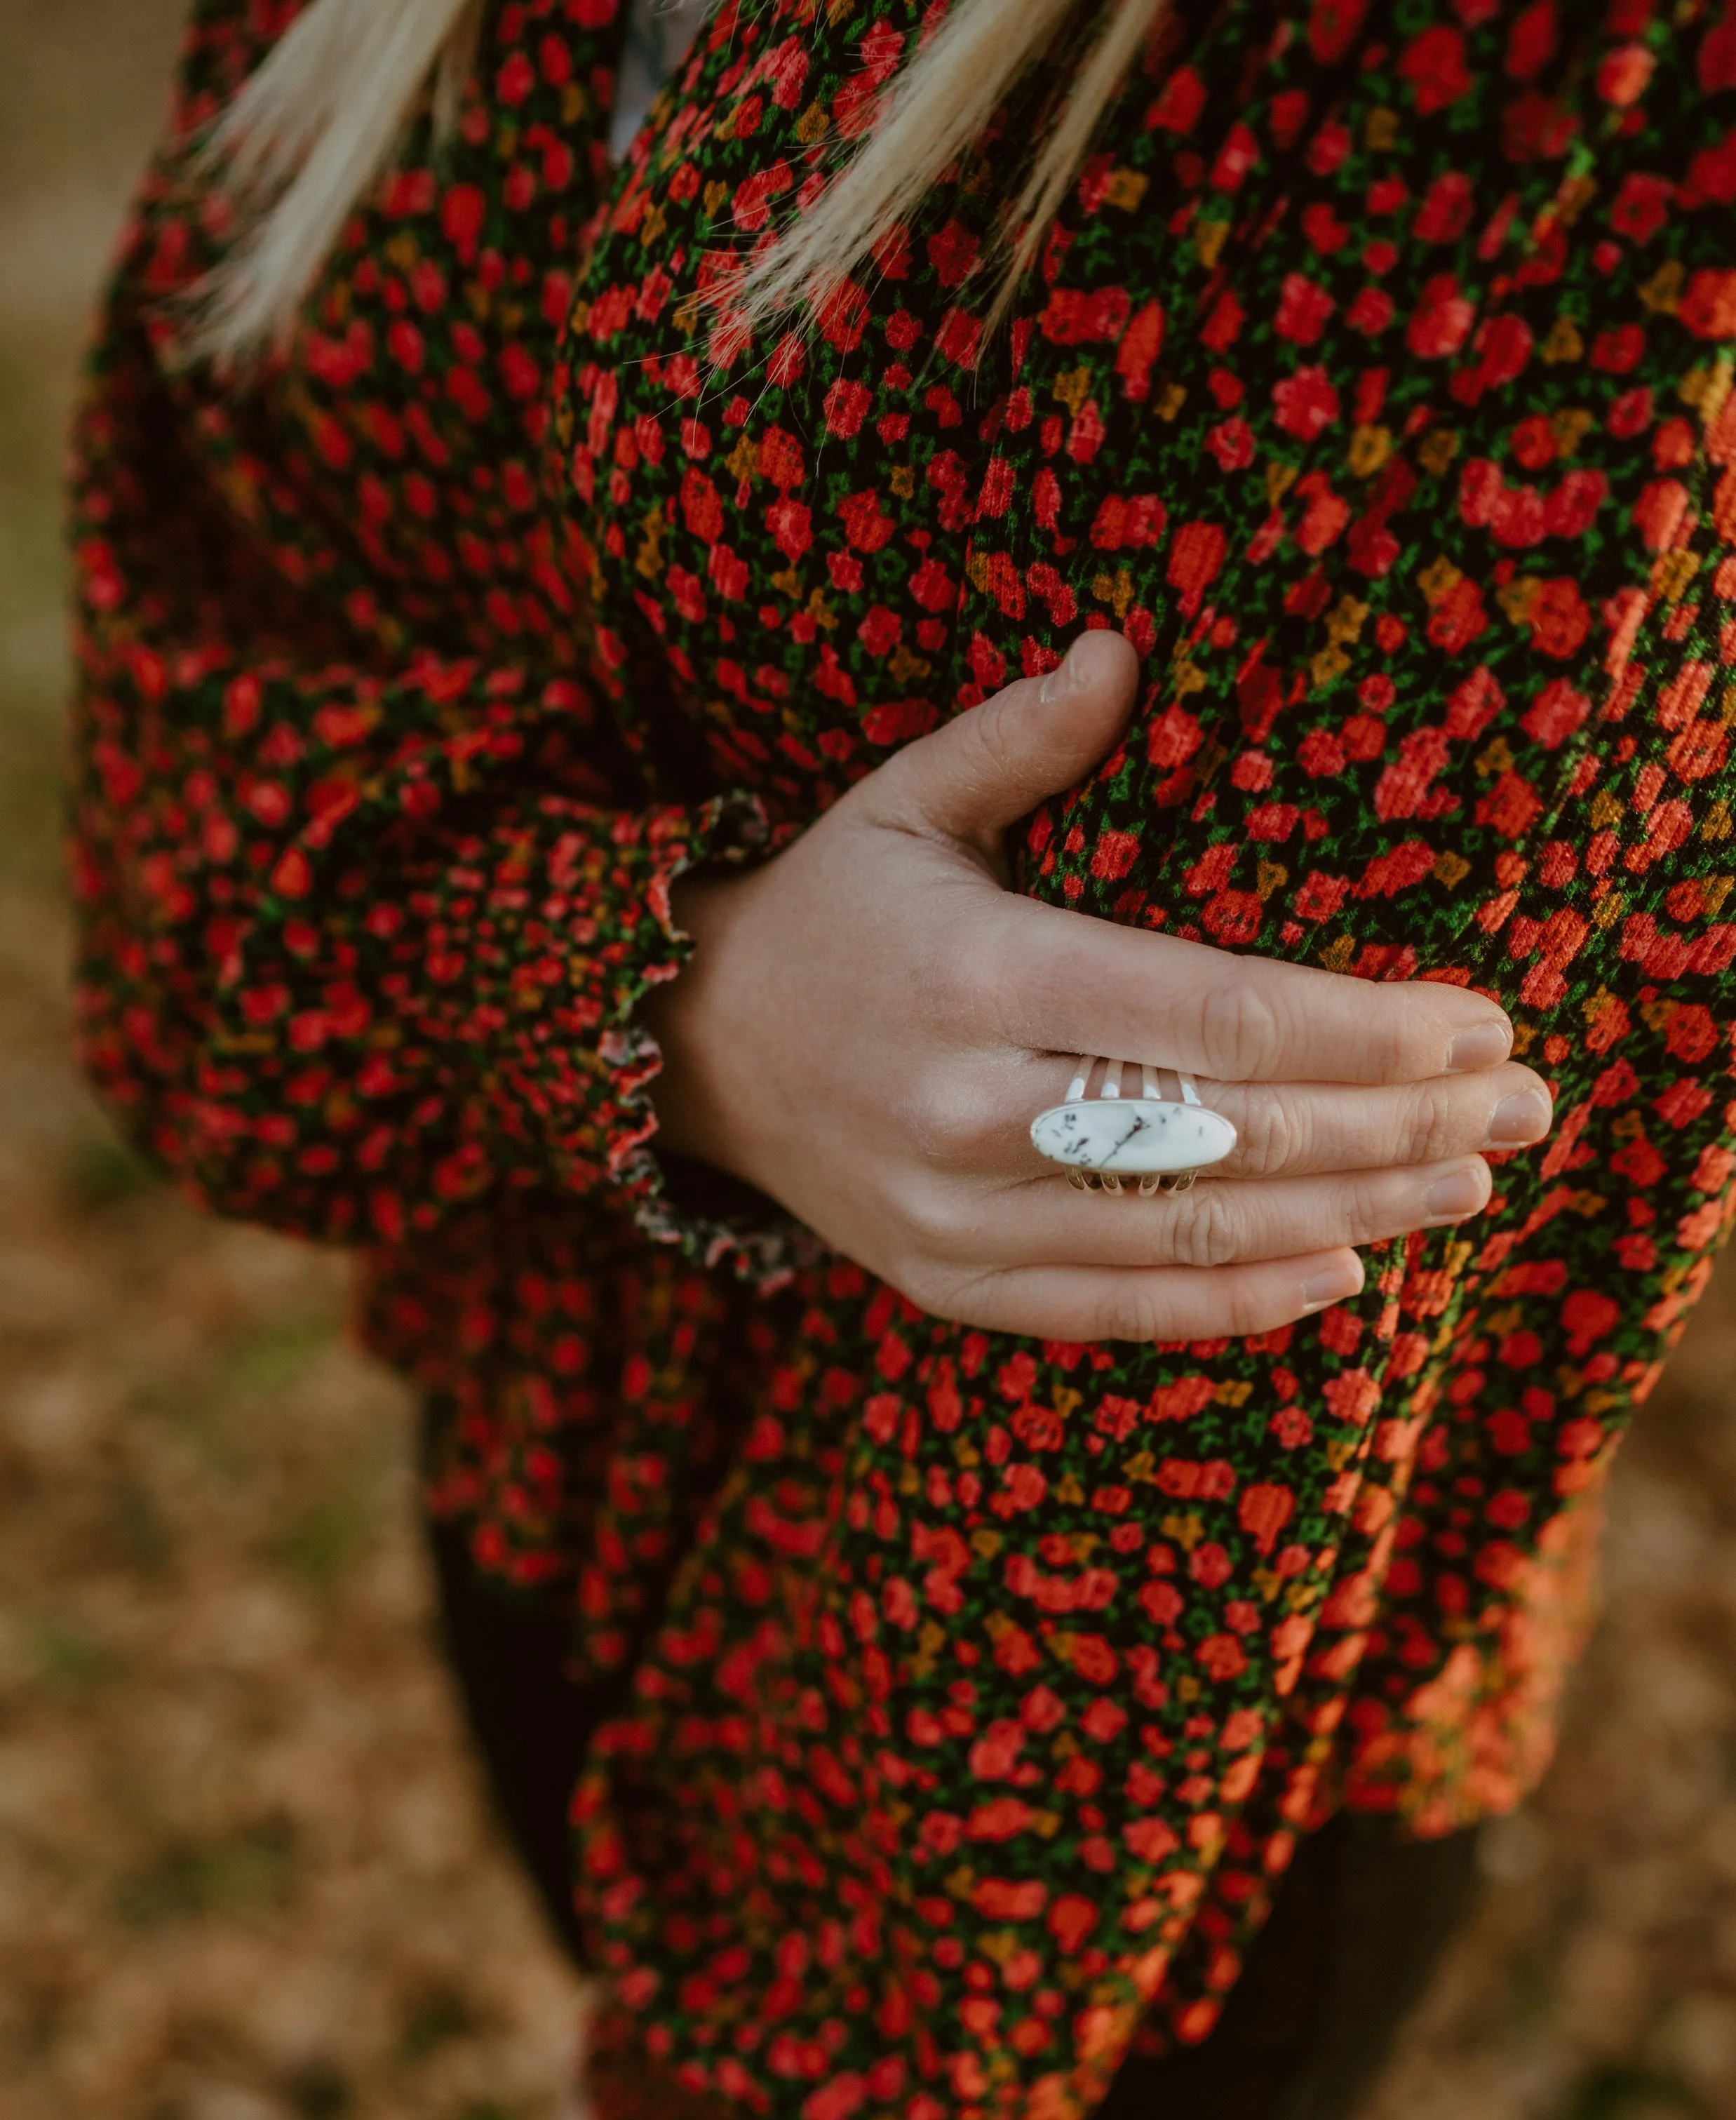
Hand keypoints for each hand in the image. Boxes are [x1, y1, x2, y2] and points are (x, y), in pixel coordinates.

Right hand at [649, 633, 1551, 1342]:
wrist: (692, 1050)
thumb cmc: (826, 911)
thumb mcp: (900, 801)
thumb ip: (1020, 737)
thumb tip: (1124, 647)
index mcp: (978, 972)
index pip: (1219, 1014)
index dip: (1367, 1028)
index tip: (1475, 1020)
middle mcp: (970, 1108)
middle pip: (1234, 1133)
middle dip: (1400, 1125)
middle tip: (1521, 1109)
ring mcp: (955, 1214)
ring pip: (1193, 1235)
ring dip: (1353, 1215)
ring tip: (1465, 1188)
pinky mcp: (945, 1281)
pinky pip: (1113, 1311)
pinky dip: (1236, 1304)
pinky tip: (1340, 1274)